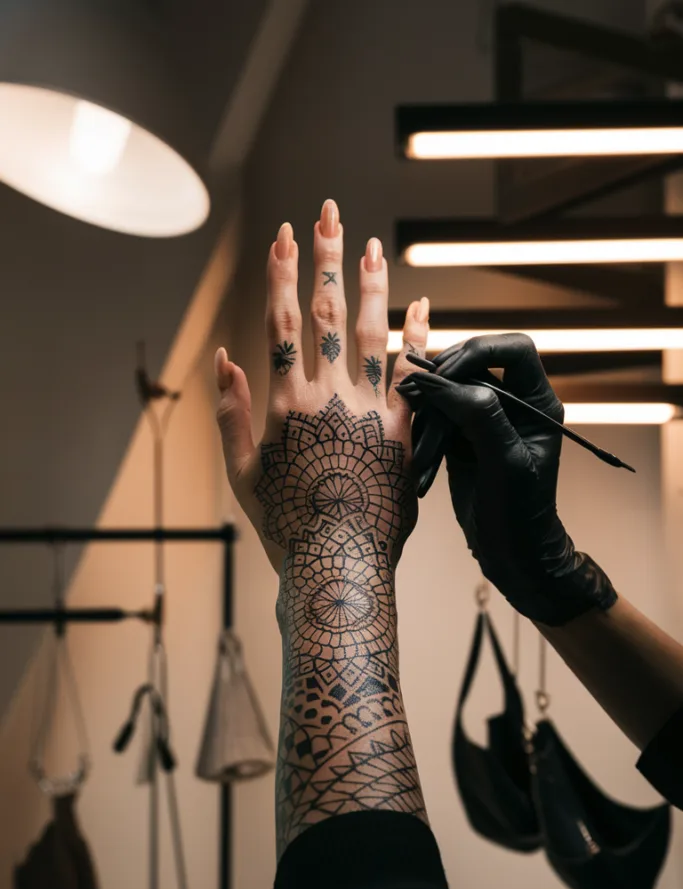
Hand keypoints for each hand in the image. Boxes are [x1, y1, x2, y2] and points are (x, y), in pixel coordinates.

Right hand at [214, 199, 429, 574]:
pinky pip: (415, 374)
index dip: (281, 274)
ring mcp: (373, 411)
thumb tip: (225, 356)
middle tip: (328, 213)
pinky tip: (424, 304)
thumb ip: (231, 411)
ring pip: (374, 333)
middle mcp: (332, 397)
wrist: (340, 565)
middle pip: (328, 313)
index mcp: (288, 404)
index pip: (281, 322)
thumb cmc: (286, 524)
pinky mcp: (406, 431)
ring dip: (372, 283)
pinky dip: (419, 336)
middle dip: (325, 258)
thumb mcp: (242, 472)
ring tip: (371, 244)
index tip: (284, 234)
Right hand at [398, 333, 617, 625]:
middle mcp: (514, 403)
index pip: (514, 349)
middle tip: (415, 395)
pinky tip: (416, 447)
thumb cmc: (520, 513)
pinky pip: (438, 414)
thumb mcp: (505, 463)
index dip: (479, 350)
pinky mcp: (463, 435)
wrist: (511, 554)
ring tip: (413, 429)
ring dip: (429, 407)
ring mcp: (486, 418)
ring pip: (451, 388)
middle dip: (444, 378)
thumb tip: (448, 384)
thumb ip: (481, 416)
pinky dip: (424, 427)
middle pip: (474, 362)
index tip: (447, 373)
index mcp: (537, 402)